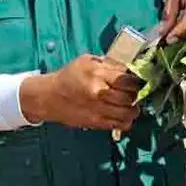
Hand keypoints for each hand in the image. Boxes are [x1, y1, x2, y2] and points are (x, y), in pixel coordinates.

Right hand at [20, 54, 140, 130]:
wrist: (49, 97)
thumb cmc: (69, 76)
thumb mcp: (87, 61)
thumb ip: (109, 64)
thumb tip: (129, 69)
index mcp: (98, 74)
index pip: (128, 79)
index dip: (136, 81)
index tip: (135, 81)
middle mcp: (100, 92)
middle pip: (130, 96)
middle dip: (135, 94)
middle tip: (133, 92)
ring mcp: (99, 109)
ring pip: (129, 112)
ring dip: (133, 108)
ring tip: (129, 104)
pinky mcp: (97, 122)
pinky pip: (120, 124)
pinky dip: (126, 120)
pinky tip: (122, 114)